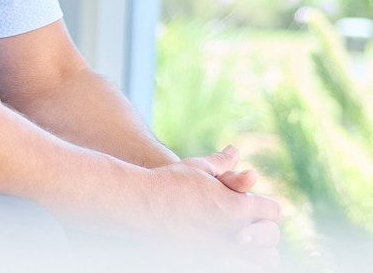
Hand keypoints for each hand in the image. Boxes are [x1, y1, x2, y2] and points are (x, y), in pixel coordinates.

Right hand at [145, 145, 280, 268]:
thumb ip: (222, 163)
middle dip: (264, 228)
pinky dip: (240, 263)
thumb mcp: (197, 168)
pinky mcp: (209, 262)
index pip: (272, 210)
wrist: (140, 204)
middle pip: (271, 236)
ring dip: (258, 251)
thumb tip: (235, 151)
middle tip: (250, 223)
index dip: (264, 205)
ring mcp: (223, 251)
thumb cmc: (168, 182)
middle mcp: (234, 231)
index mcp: (236, 205)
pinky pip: (239, 269)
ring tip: (243, 242)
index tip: (254, 203)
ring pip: (263, 260)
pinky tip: (229, 254)